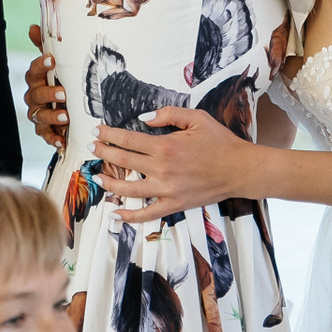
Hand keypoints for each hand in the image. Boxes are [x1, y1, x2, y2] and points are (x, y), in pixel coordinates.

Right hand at [23, 26, 67, 150]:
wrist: (69, 107)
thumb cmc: (62, 80)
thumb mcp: (59, 64)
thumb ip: (47, 47)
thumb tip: (33, 27)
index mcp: (37, 79)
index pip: (33, 71)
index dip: (40, 65)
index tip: (51, 60)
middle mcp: (34, 97)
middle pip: (35, 95)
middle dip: (48, 94)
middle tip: (63, 93)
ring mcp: (38, 114)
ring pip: (39, 116)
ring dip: (51, 117)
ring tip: (65, 117)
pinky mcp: (44, 130)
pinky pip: (44, 135)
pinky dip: (52, 138)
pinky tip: (61, 141)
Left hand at [96, 107, 259, 222]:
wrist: (240, 169)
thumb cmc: (220, 142)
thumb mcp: (197, 118)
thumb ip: (169, 114)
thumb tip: (144, 119)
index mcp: (165, 146)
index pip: (128, 140)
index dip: (109, 135)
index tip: (97, 131)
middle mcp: (162, 169)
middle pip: (123, 161)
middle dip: (103, 153)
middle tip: (92, 147)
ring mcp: (166, 190)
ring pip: (128, 189)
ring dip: (109, 183)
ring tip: (97, 177)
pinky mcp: (173, 205)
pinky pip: (146, 213)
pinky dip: (129, 216)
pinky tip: (115, 214)